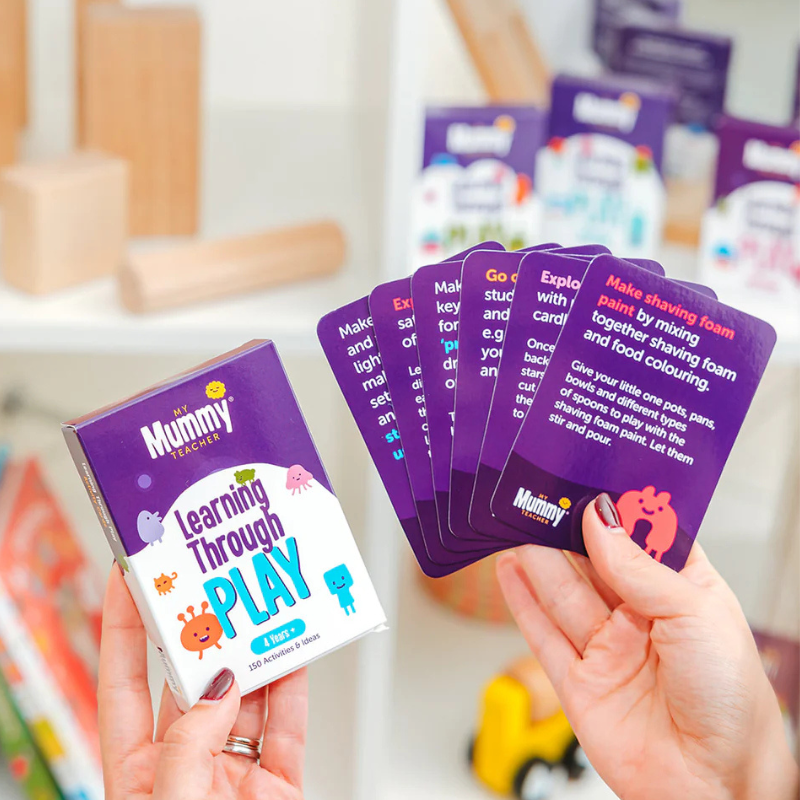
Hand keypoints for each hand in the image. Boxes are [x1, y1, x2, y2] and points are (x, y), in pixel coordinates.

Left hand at [99, 566, 307, 799]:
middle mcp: (185, 768)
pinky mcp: (277, 786)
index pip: (124, 686)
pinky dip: (294, 690)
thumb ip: (188, 747)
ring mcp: (232, 775)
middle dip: (204, 635)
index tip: (128, 579)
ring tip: (261, 616)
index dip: (123, 629)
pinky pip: (288, 727)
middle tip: (214, 589)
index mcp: (139, 776)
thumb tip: (222, 692)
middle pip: (191, 685)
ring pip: (245, 700)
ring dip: (254, 658)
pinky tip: (294, 659)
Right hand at [497, 494, 798, 799]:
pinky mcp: (578, 680)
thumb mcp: (693, 614)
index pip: (642, 536)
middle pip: (593, 561)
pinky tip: (509, 570)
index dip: (615, 509)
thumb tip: (599, 520)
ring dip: (538, 556)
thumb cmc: (732, 700)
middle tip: (539, 494)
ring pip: (563, 591)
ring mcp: (607, 647)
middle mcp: (640, 615)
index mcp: (680, 590)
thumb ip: (637, 567)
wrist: (715, 786)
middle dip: (566, 529)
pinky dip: (522, 601)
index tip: (587, 478)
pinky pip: (543, 633)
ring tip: (516, 518)